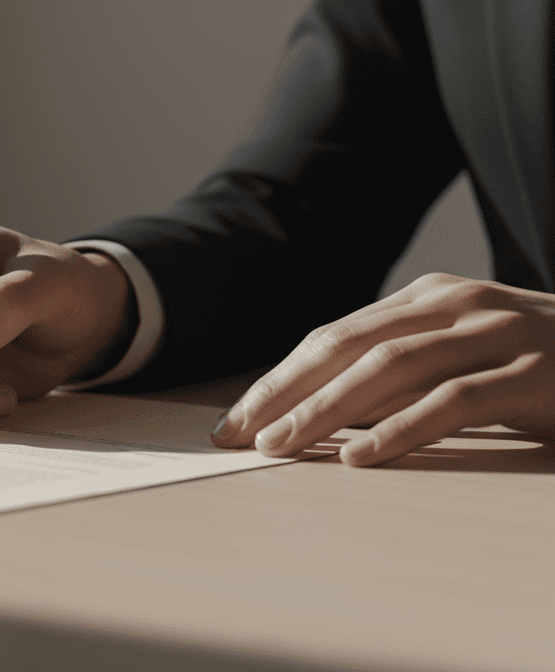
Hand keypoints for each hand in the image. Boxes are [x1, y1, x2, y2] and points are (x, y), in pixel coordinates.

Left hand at [211, 272, 554, 465]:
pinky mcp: (536, 374)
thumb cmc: (539, 365)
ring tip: (281, 448)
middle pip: (346, 348)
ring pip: (389, 369)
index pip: (332, 337)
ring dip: (326, 411)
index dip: (278, 379)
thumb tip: (317, 409)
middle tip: (238, 436)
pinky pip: (454, 401)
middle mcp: (455, 304)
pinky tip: (362, 457)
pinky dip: (402, 429)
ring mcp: (498, 334)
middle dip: (284, 394)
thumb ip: (401, 368)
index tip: (234, 420)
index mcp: (427, 299)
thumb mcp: (462, 352)